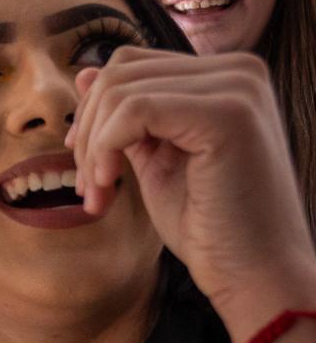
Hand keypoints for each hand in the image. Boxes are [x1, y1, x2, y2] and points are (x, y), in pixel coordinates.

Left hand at [66, 46, 315, 341]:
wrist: (257, 276)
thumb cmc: (210, 227)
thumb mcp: (156, 159)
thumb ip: (127, 117)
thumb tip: (85, 73)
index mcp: (226, 77)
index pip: (132, 66)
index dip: (94, 115)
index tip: (88, 166)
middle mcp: (240, 70)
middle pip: (121, 73)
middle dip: (88, 132)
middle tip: (90, 188)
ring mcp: (238, 88)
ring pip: (120, 91)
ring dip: (93, 148)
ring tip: (100, 194)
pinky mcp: (228, 113)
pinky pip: (134, 110)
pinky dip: (106, 150)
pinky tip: (111, 188)